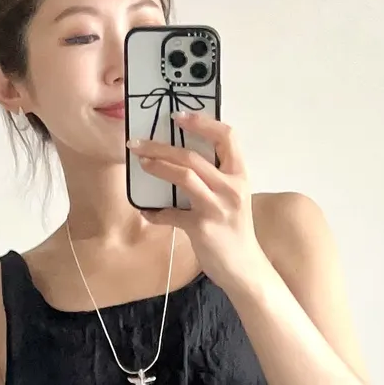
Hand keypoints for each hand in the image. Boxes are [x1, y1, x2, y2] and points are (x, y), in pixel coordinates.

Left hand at [127, 113, 266, 290]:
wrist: (244, 267)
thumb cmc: (235, 230)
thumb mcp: (233, 197)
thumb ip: (215, 177)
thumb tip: (181, 159)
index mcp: (240, 175)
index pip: (226, 136)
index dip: (202, 122)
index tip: (178, 117)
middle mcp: (231, 188)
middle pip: (193, 155)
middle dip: (161, 146)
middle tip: (139, 143)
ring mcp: (216, 208)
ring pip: (184, 176)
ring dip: (157, 167)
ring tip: (141, 163)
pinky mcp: (201, 228)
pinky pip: (171, 214)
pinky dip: (155, 212)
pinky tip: (147, 211)